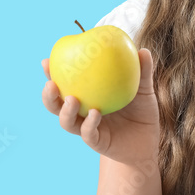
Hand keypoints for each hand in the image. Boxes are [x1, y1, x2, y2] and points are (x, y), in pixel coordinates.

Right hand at [42, 47, 160, 166]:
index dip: (51, 74)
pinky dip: (89, 124)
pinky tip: (94, 113)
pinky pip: (89, 133)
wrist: (149, 141)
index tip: (46, 62)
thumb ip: (142, 72)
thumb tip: (143, 51)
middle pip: (56, 105)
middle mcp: (82, 113)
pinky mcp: (98, 143)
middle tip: (50, 83)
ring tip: (71, 99)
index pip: (64, 84)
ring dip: (65, 111)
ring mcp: (88, 129)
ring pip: (67, 122)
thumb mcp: (144, 90)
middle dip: (48, 95)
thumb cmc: (143, 112)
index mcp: (86, 97)